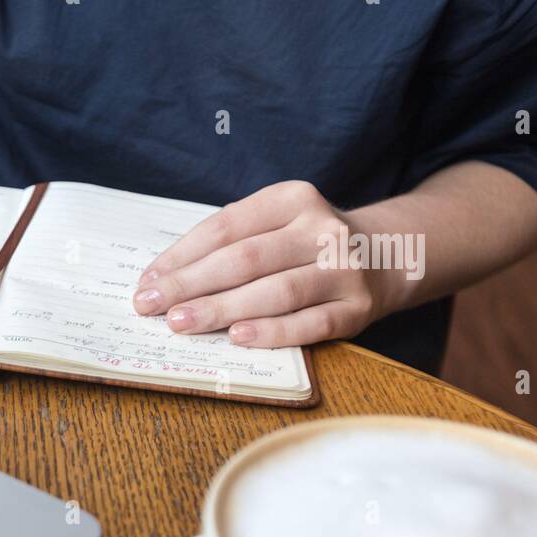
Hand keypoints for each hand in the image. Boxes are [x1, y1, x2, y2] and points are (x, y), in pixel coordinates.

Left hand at [132, 180, 391, 346]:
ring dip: (223, 309)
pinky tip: (238, 337)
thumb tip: (163, 279)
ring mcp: (343, 268)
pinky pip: (310, 322)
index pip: (225, 227)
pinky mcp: (357, 308)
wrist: (390, 254)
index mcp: (292, 199)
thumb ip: (228, 242)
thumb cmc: (306, 244)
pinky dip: (273, 331)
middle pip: (245, 259)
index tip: (147, 282)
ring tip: (182, 323)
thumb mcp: (275, 224)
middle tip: (151, 307)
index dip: (182, 256)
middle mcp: (320, 229)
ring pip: (275, 290)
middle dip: (191, 284)